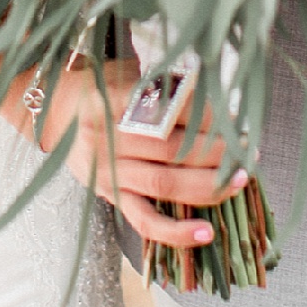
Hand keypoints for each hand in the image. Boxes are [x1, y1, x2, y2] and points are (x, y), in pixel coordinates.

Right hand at [33, 59, 246, 250]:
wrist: (57, 111)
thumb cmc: (104, 86)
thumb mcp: (129, 73)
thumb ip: (166, 85)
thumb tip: (220, 97)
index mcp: (114, 98)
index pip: (171, 108)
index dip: (208, 114)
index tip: (237, 118)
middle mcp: (108, 136)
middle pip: (171, 147)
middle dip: (216, 150)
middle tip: (248, 150)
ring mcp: (108, 170)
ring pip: (164, 183)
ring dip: (207, 185)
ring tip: (238, 181)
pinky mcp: (110, 195)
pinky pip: (144, 220)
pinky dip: (176, 232)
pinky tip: (206, 233)